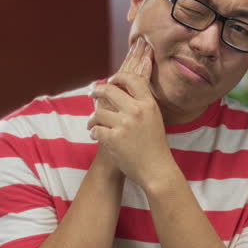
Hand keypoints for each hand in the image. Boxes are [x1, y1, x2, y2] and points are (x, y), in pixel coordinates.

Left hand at [87, 40, 172, 186]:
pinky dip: (94, 133)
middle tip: (91, 93)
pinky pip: (96, 130)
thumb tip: (124, 90)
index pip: (131, 80)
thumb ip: (142, 104)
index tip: (110, 80)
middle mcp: (136, 111)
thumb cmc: (155, 146)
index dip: (118, 77)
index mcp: (148, 104)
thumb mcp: (155, 119)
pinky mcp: (113, 139)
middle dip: (97, 91)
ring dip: (92, 119)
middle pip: (110, 91)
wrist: (156, 169)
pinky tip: (96, 135)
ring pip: (98, 113)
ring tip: (92, 123)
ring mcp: (124, 125)